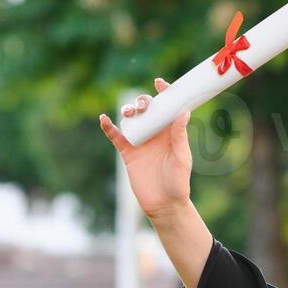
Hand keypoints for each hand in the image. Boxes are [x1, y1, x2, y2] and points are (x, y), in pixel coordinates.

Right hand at [98, 77, 192, 220]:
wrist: (164, 205)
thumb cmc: (178, 182)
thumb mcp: (181, 158)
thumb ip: (180, 135)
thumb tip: (184, 111)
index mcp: (170, 131)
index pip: (167, 107)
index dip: (164, 93)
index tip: (159, 83)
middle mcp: (155, 133)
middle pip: (146, 110)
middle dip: (143, 102)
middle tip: (143, 105)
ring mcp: (140, 142)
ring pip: (131, 120)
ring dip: (128, 112)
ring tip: (129, 113)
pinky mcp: (128, 153)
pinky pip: (116, 136)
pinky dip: (109, 127)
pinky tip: (104, 119)